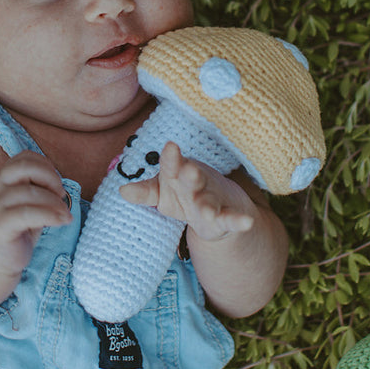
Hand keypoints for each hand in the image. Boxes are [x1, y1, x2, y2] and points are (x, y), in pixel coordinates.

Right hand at [0, 151, 71, 276]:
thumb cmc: (15, 228)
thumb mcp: (27, 202)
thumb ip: (38, 188)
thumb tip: (59, 185)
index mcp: (1, 177)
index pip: (26, 157)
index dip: (47, 167)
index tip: (56, 187)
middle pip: (27, 167)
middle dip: (51, 179)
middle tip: (61, 196)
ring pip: (31, 192)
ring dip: (55, 202)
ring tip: (65, 214)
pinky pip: (28, 213)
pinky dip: (50, 215)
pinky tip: (61, 221)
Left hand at [119, 142, 254, 241]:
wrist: (217, 208)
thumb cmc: (183, 195)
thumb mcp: (162, 194)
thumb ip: (144, 192)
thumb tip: (122, 191)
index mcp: (177, 175)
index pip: (171, 165)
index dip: (171, 158)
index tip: (170, 147)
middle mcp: (196, 184)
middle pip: (192, 180)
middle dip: (191, 175)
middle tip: (189, 170)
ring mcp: (212, 199)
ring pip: (210, 202)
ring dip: (208, 205)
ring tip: (207, 211)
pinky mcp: (226, 217)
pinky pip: (232, 218)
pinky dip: (239, 220)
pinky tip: (247, 222)